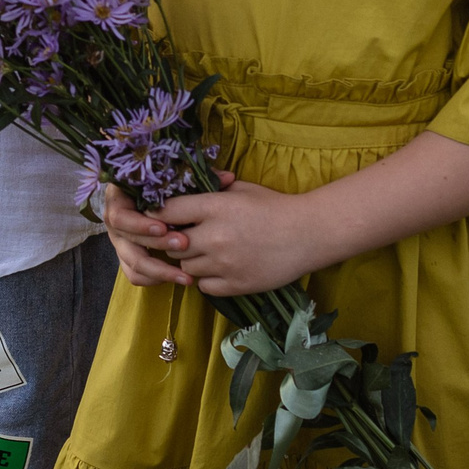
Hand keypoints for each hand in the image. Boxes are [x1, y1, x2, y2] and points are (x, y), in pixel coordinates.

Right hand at [101, 185, 190, 287]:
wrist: (159, 195)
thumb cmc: (164, 182)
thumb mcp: (171, 176)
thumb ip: (190, 178)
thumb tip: (224, 178)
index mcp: (118, 199)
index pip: (120, 216)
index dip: (140, 225)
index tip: (164, 227)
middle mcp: (115, 222)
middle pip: (127, 241)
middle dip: (157, 245)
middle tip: (184, 244)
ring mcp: (120, 241)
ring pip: (132, 263)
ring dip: (159, 270)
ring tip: (186, 275)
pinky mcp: (128, 258)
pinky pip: (135, 275)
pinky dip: (155, 279)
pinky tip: (176, 277)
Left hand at [154, 177, 324, 297]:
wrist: (308, 234)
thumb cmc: (274, 207)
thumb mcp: (242, 188)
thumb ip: (212, 187)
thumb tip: (188, 182)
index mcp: (214, 208)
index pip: (167, 211)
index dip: (160, 214)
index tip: (163, 216)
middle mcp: (214, 237)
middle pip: (172, 244)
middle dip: (176, 240)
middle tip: (187, 236)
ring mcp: (223, 264)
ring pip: (185, 267)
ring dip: (191, 260)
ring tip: (206, 252)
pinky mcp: (234, 285)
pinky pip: (203, 286)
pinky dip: (206, 279)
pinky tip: (218, 268)